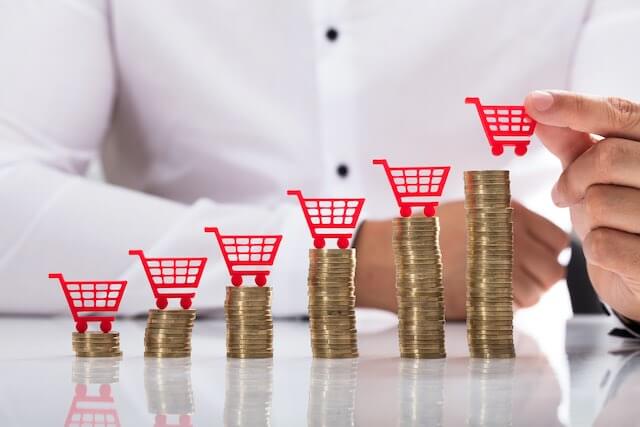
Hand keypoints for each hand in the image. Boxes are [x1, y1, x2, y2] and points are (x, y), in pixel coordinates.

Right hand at [355, 201, 567, 318]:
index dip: (548, 254)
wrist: (391, 257)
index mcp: (508, 213)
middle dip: (539, 278)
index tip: (535, 260)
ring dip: (522, 296)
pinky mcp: (489, 296)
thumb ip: (506, 221)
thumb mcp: (469, 210)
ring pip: (538, 293)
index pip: (558, 241)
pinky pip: (516, 309)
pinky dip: (504, 308)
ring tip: (493, 288)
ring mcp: (502, 268)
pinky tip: (482, 297)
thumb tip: (538, 243)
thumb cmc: (424, 235)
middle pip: (553, 270)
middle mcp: (511, 239)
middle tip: (515, 279)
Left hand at [525, 90, 639, 319]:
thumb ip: (573, 144)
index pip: (620, 114)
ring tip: (600, 225)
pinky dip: (594, 249)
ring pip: (599, 202)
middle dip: (572, 180)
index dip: (574, 108)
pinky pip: (603, 244)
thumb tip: (538, 110)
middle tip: (565, 194)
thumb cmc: (621, 220)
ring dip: (585, 218)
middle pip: (605, 158)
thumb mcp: (595, 176)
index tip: (532, 103)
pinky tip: (612, 252)